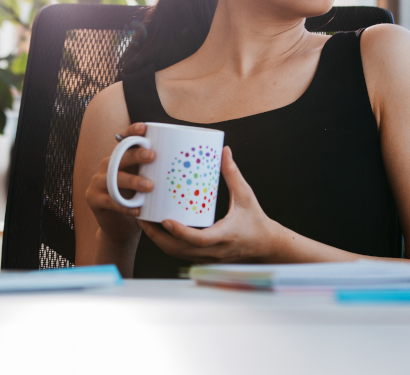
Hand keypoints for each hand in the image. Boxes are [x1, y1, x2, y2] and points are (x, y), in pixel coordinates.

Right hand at [84, 122, 155, 246]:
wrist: (120, 228)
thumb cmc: (138, 202)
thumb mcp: (146, 184)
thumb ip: (155, 172)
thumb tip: (185, 163)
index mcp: (118, 159)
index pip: (123, 140)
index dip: (131, 132)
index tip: (144, 128)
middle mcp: (105, 167)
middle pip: (119, 157)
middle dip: (135, 154)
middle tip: (152, 155)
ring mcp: (97, 182)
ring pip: (113, 178)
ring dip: (132, 181)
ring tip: (150, 186)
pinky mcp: (92, 199)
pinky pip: (109, 201)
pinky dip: (124, 207)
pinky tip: (137, 210)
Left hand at [138, 146, 281, 263]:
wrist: (266, 245)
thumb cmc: (256, 220)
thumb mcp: (246, 195)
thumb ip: (233, 174)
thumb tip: (224, 151)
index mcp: (224, 235)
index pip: (198, 239)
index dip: (179, 231)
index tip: (164, 220)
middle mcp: (214, 250)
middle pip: (179, 250)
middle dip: (158, 236)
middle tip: (143, 218)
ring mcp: (209, 257)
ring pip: (177, 255)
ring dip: (159, 241)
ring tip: (146, 223)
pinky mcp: (205, 258)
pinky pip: (182, 255)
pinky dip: (168, 244)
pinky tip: (159, 231)